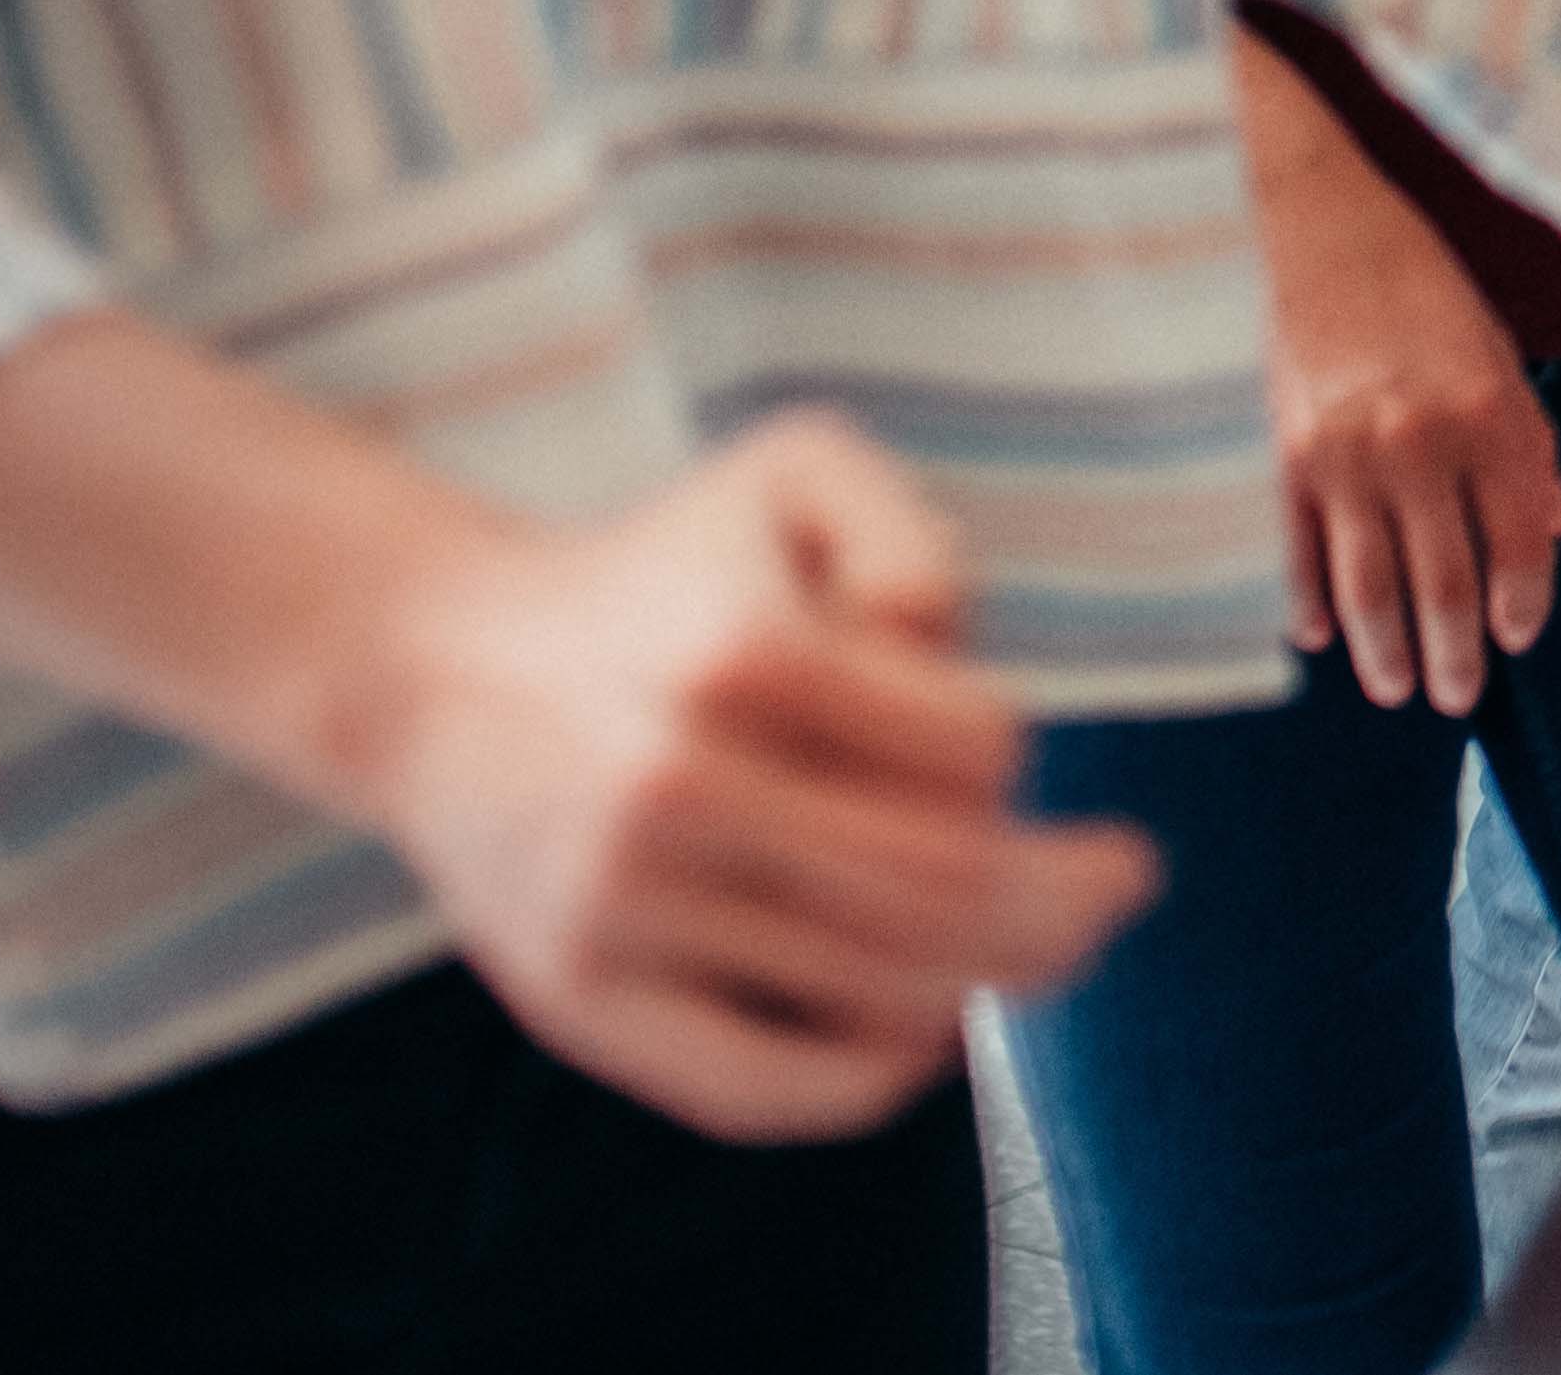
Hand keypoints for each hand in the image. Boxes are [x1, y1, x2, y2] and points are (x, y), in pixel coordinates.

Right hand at [347, 415, 1158, 1142]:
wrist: (438, 668)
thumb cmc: (660, 571)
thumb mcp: (792, 473)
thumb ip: (911, 537)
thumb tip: (952, 667)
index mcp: (739, 657)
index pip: (969, 751)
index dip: (1013, 757)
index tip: (998, 748)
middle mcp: (673, 790)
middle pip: (939, 888)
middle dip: (1063, 898)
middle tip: (1122, 883)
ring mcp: (621, 911)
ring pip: (871, 991)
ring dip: (991, 979)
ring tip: (1052, 950)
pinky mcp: (578, 1004)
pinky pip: (758, 1088)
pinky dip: (869, 1079)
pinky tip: (929, 1034)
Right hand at [1228, 22, 1560, 712]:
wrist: (1308, 219)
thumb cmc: (1414, 280)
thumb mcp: (1493, 346)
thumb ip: (1526, 440)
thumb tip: (1559, 524)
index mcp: (1489, 412)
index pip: (1521, 539)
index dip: (1524, 600)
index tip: (1518, 636)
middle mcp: (1421, 443)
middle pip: (1446, 582)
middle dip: (1455, 654)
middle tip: (1456, 697)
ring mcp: (1342, 455)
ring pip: (1369, 586)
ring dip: (1385, 650)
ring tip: (1396, 688)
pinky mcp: (1276, 455)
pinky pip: (1293, 556)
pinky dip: (1305, 604)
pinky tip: (1319, 636)